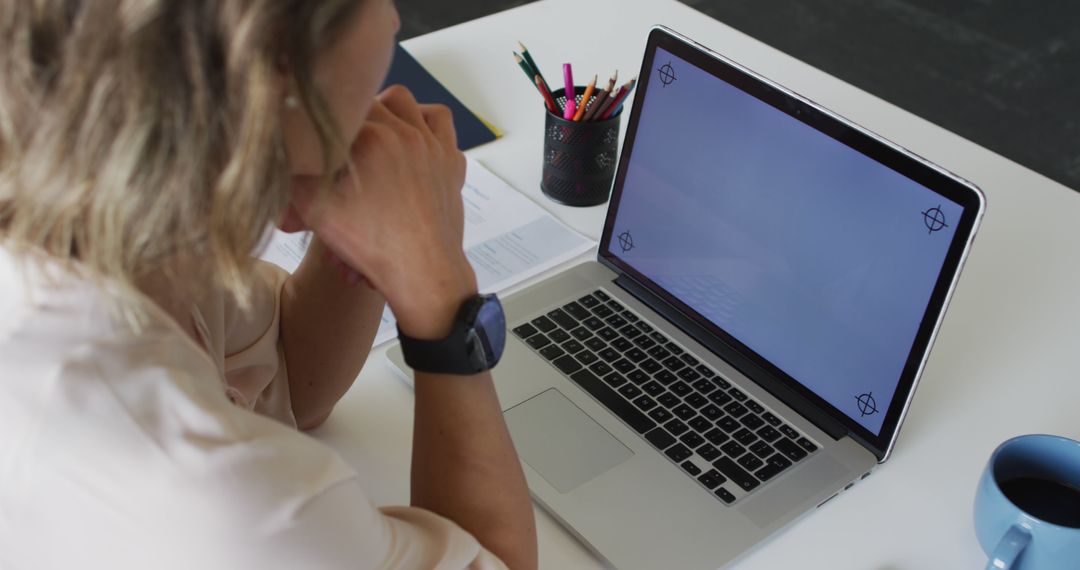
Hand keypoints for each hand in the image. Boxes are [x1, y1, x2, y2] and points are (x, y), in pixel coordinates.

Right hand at [291, 86, 474, 338]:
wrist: (423, 275)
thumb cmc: (374, 246)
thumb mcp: (317, 211)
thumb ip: (291, 177)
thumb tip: (272, 155)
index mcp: (372, 137)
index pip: (339, 106)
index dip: (323, 119)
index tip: (316, 134)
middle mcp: (406, 133)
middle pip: (371, 101)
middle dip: (353, 117)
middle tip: (341, 142)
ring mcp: (434, 146)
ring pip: (409, 104)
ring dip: (390, 110)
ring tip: (374, 132)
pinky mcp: (451, 163)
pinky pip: (442, 127)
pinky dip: (426, 126)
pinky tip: (412, 142)